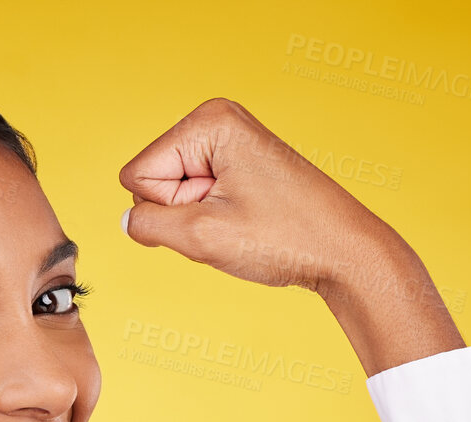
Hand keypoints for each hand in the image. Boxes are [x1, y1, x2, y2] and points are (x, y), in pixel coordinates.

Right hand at [117, 97, 464, 374]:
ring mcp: (230, 142)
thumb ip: (148, 226)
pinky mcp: (239, 165)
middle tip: (231, 224)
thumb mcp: (202, 237)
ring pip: (174, 195)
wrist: (343, 251)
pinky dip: (213, 220)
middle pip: (154, 182)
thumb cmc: (286, 238)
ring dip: (198, 222)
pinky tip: (246, 224)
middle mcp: (218, 120)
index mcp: (208, 121)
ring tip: (242, 225)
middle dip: (182, 214)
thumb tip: (127, 222)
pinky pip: (197, 199)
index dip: (166, 211)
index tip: (214, 216)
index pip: (138, 176)